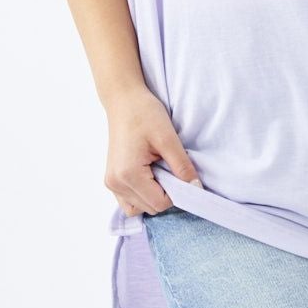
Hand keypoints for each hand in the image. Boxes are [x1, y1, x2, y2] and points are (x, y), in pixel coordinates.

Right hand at [103, 85, 203, 215]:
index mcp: (128, 174)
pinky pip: (129, 201)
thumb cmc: (144, 113)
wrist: (123, 100)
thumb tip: (196, 188)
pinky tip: (150, 176)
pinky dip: (142, 195)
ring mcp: (111, 183)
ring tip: (159, 169)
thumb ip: (182, 166)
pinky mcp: (111, 179)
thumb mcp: (168, 138)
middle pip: (150, 208)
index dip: (176, 192)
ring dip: (154, 195)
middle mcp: (116, 183)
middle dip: (165, 193)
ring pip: (139, 208)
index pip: (159, 203)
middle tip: (170, 167)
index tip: (181, 173)